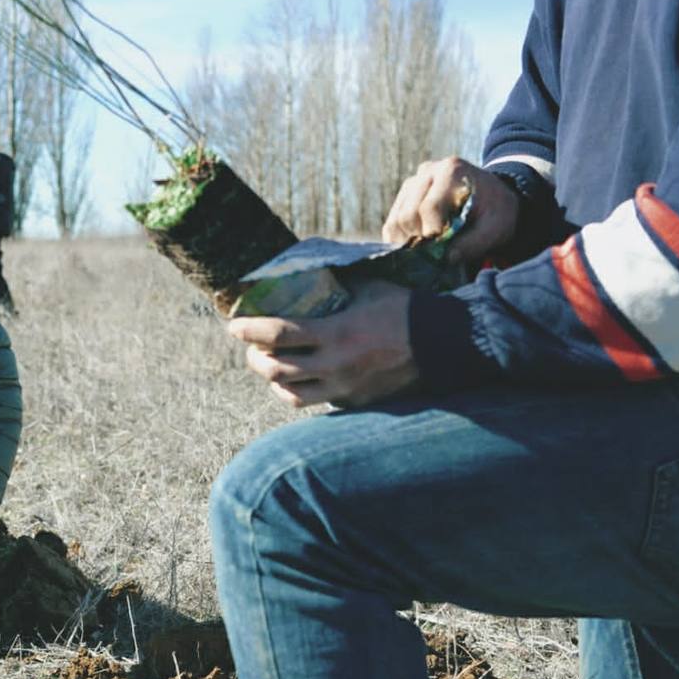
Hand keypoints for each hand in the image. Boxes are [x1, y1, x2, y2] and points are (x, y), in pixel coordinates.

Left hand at [227, 280, 417, 407]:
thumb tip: (311, 275)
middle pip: (275, 370)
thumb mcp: (368, 289)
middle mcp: (334, 367)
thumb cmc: (407, 310)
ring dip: (275, 381)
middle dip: (255, 359)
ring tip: (272, 366)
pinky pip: (318, 401)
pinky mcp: (355, 403)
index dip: (249, 330)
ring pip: (291, 395)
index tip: (233, 326)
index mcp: (335, 334)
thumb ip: (337, 287)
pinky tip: (303, 377)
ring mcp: (344, 390)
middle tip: (251, 349)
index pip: (277, 335)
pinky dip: (303, 390)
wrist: (445, 344)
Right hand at [382, 156, 518, 264]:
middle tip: (437, 248)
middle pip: (407, 215)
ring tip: (428, 247)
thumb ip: (474, 243)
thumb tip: (446, 259)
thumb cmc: (496, 211)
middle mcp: (428, 172)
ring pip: (395, 220)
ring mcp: (413, 183)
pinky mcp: (404, 196)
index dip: (433, 232)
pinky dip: (399, 239)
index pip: (429, 207)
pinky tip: (417, 244)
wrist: (493, 198)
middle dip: (420, 238)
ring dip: (408, 241)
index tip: (445, 245)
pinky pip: (391, 223)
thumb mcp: (496, 227)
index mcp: (452, 171)